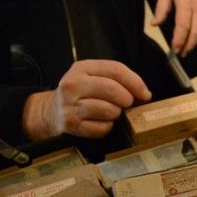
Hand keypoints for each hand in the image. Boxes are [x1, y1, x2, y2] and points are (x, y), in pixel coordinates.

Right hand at [22, 60, 150, 140]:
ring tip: (110, 112)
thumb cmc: (81, 94)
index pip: (116, 70)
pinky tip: (101, 122)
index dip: (136, 82)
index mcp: (81, 68)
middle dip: (127, 100)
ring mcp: (70, 105)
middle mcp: (72, 84)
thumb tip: (145, 94)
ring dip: (116, 114)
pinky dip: (107, 127)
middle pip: (113, 90)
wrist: (51, 112)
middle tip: (127, 104)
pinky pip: (102, 128)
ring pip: (110, 110)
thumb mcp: (94, 78)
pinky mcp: (71, 124)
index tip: (145, 93)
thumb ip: (119, 80)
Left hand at [150, 0, 196, 56]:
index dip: (179, 40)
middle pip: (196, 32)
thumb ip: (161, 8)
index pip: (183, 27)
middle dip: (189, 45)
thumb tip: (155, 24)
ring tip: (187, 48)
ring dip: (196, 41)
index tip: (174, 50)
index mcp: (186, 0)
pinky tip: (194, 37)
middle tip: (180, 54)